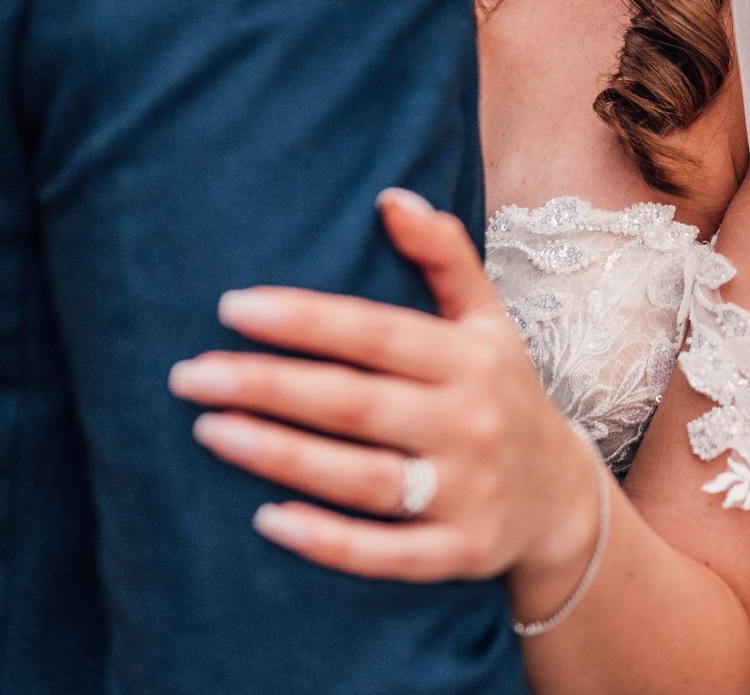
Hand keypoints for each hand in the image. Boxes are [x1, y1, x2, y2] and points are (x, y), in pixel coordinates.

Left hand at [168, 188, 604, 596]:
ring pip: (362, 477)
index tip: (232, 306)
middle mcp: (470, 423)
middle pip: (355, 404)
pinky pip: (386, 553)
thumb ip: (443, 255)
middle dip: (267, 386)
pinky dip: (328, 541)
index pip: (377, 334)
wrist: (561, 499)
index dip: (305, 320)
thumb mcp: (486, 319)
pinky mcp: (460, 553)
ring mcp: (466, 493)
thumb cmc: (501, 393)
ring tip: (208, 431)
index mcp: (471, 359)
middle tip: (188, 375)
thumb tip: (389, 196)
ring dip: (280, 456)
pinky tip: (266, 520)